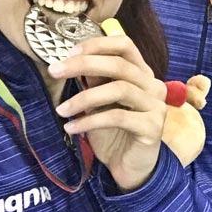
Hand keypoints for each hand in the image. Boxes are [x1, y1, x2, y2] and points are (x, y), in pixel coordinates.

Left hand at [49, 34, 167, 191]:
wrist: (130, 167)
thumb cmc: (114, 132)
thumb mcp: (100, 101)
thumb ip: (95, 80)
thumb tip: (72, 60)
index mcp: (142, 73)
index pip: (125, 45)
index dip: (98, 44)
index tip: (69, 53)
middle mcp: (153, 85)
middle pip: (120, 64)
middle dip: (84, 64)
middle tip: (54, 71)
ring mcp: (156, 106)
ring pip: (120, 89)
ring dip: (84, 97)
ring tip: (61, 109)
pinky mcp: (153, 127)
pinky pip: (118, 117)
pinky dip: (90, 121)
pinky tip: (71, 128)